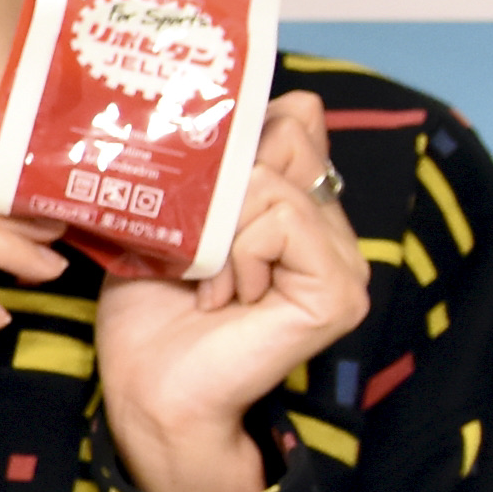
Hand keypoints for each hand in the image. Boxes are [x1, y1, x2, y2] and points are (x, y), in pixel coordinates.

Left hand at [96, 90, 371, 491]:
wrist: (148, 388)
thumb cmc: (148, 310)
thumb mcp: (165, 219)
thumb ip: (200, 169)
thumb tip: (197, 103)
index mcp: (298, 208)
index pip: (296, 121)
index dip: (241, 131)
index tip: (192, 174)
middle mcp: (332, 228)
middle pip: (289, 138)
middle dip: (218, 180)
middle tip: (190, 242)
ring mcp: (344, 261)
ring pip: (277, 181)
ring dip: (217, 226)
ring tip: (203, 278)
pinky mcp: (339, 290)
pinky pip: (285, 221)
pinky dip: (237, 251)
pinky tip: (223, 297)